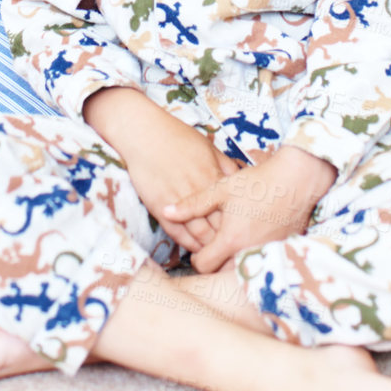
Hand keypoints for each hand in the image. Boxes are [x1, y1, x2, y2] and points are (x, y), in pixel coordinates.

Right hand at [83, 89, 239, 252]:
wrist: (144, 135)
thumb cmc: (177, 137)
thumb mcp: (208, 147)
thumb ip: (226, 166)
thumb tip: (243, 179)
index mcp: (213, 176)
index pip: (233, 209)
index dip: (241, 224)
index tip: (246, 233)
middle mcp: (198, 191)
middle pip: (219, 225)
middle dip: (229, 240)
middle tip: (236, 251)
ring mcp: (179, 201)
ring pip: (199, 234)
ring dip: (210, 248)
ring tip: (218, 255)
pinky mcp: (160, 208)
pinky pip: (177, 234)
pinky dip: (188, 244)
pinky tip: (195, 249)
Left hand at [167, 145, 333, 272]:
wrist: (297, 180)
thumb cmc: (258, 182)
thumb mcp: (221, 189)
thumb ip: (192, 204)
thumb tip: (165, 211)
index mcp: (230, 241)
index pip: (203, 265)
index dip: (196, 256)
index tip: (199, 245)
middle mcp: (248, 254)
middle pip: (221, 272)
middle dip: (215, 261)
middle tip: (214, 242)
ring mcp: (266, 255)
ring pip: (240, 269)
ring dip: (233, 260)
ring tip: (231, 240)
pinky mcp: (280, 252)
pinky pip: (259, 262)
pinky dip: (251, 255)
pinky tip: (251, 238)